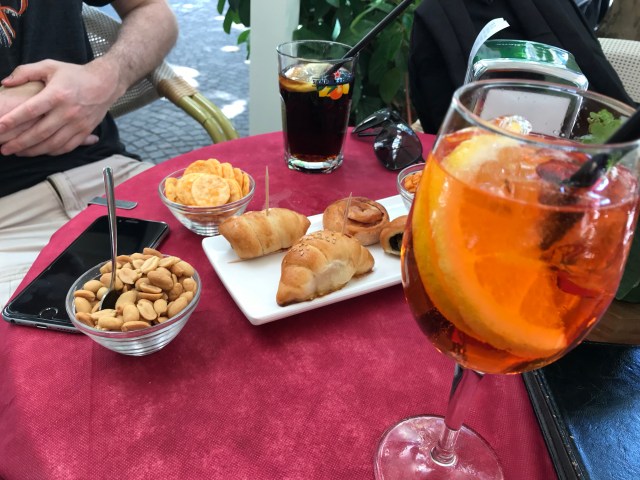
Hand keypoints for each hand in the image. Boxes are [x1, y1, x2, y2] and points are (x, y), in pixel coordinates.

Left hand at [0, 59, 121, 155]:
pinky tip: (40, 151)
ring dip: (33, 151)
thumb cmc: (75, 74)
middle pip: (39, 132)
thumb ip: (25, 72)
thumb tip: (5, 82)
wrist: (105, 83)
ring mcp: (77, 123)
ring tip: (18, 152)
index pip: (30, 110)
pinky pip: (67, 147)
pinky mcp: (85, 131)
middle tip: (3, 148)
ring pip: (53, 143)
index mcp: (57, 95)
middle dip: (19, 142)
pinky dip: (52, 152)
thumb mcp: (50, 66)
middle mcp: (67, 112)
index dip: (13, 120)